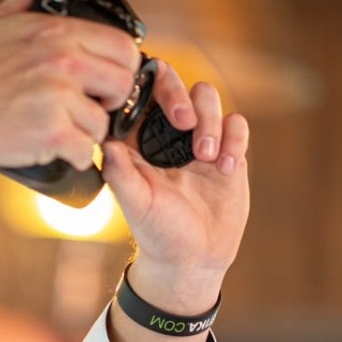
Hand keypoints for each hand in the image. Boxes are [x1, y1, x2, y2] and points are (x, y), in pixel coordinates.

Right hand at [0, 0, 145, 267]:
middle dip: (109, 100)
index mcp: (56, 32)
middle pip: (122, 84)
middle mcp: (63, 62)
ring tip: (58, 127)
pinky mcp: (52, 134)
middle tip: (86, 106)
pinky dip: (71, 156)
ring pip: (102, 123)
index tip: (103, 79)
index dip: (119, 66)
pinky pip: (84, 150)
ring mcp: (59, 99)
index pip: (122, 46)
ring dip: (85, 132)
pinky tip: (51, 147)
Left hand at [101, 66, 249, 311]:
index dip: (145, 86)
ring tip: (206, 157)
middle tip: (184, 123)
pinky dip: (235, 139)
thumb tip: (104, 142)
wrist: (193, 259)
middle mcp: (166, 133)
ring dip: (210, 120)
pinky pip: (236, 124)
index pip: (138, 93)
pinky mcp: (228, 149)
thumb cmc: (157, 233)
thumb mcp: (136, 205)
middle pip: (174, 83)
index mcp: (137, 139)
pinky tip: (226, 168)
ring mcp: (198, 138)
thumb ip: (120, 174)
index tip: (152, 104)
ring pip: (207, 96)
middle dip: (180, 95)